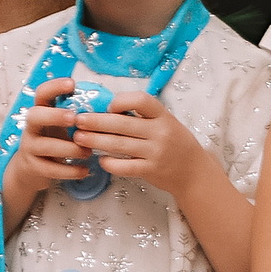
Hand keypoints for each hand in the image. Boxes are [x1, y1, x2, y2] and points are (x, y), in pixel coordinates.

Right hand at [1, 78, 100, 225]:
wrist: (32, 168)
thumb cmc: (55, 140)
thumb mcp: (63, 125)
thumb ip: (79, 114)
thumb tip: (112, 103)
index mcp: (42, 111)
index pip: (42, 93)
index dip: (54, 86)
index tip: (72, 84)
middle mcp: (32, 127)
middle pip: (34, 116)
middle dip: (54, 116)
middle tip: (74, 118)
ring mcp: (30, 147)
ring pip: (45, 146)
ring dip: (69, 148)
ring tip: (88, 152)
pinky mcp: (33, 167)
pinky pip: (50, 169)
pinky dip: (69, 171)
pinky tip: (84, 171)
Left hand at [72, 84, 201, 199]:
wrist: (193, 171)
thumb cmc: (174, 142)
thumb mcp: (164, 122)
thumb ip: (142, 116)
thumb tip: (106, 107)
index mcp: (163, 115)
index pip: (142, 100)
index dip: (121, 100)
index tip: (107, 106)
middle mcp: (160, 132)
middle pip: (123, 123)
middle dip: (96, 121)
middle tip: (77, 120)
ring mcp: (156, 152)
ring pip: (119, 144)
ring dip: (95, 140)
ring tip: (78, 137)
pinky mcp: (151, 170)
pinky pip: (125, 167)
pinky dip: (110, 163)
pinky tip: (100, 159)